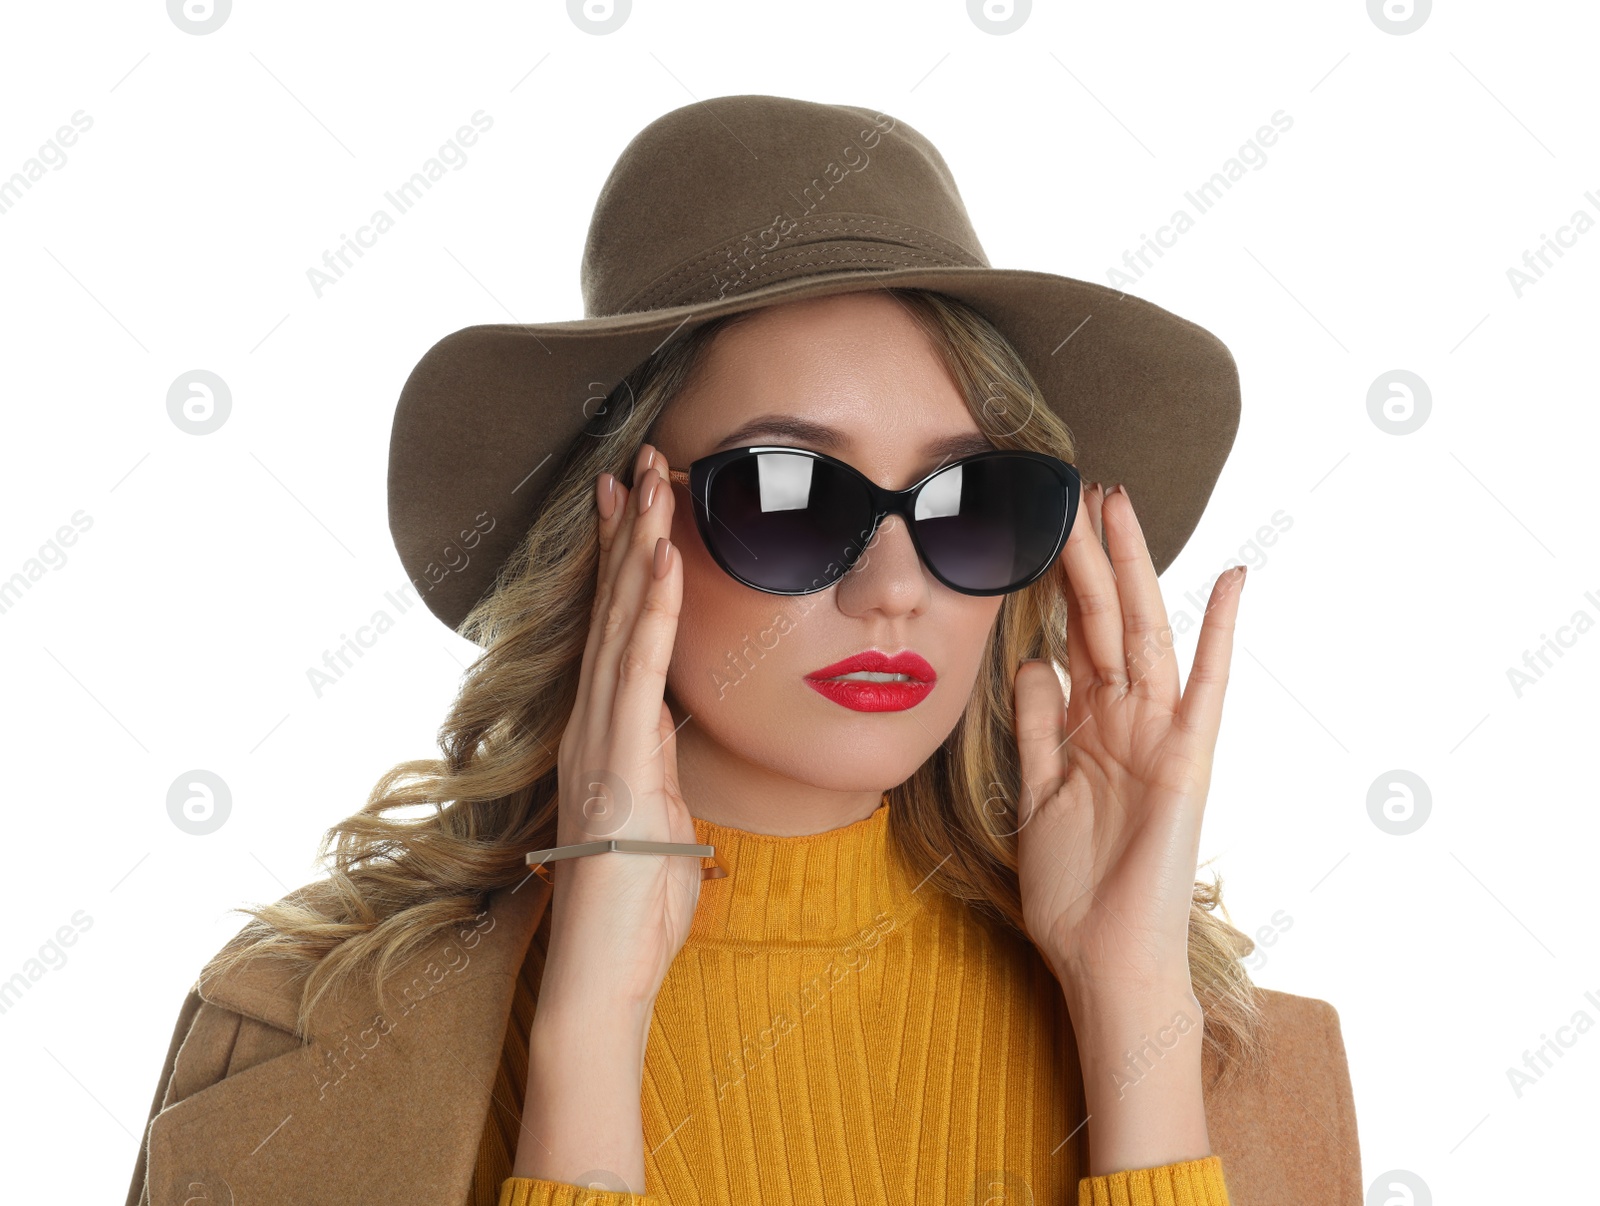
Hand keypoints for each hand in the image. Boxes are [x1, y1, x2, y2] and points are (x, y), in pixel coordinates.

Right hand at [542, 440, 700, 1009]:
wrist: (604, 968)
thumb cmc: (636, 902)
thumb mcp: (661, 814)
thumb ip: (661, 763)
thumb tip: (675, 732)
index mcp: (605, 732)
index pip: (619, 629)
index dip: (628, 562)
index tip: (642, 502)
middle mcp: (591, 723)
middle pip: (612, 609)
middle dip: (630, 532)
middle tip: (645, 461)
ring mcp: (596, 739)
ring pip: (619, 625)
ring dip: (638, 550)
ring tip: (653, 484)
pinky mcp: (613, 763)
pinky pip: (637, 673)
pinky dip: (650, 613)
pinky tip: (660, 562)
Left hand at [1012, 482, 1245, 1002]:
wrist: (1104, 958)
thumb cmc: (1073, 890)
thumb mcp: (1037, 794)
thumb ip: (1036, 729)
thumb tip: (1032, 663)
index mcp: (1088, 726)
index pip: (1074, 635)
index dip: (1059, 581)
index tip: (1043, 524)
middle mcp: (1126, 719)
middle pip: (1106, 618)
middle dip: (1092, 554)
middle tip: (1080, 487)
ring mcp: (1159, 734)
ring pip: (1143, 632)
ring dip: (1132, 567)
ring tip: (1117, 503)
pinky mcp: (1188, 758)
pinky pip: (1207, 685)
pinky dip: (1220, 632)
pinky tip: (1232, 579)